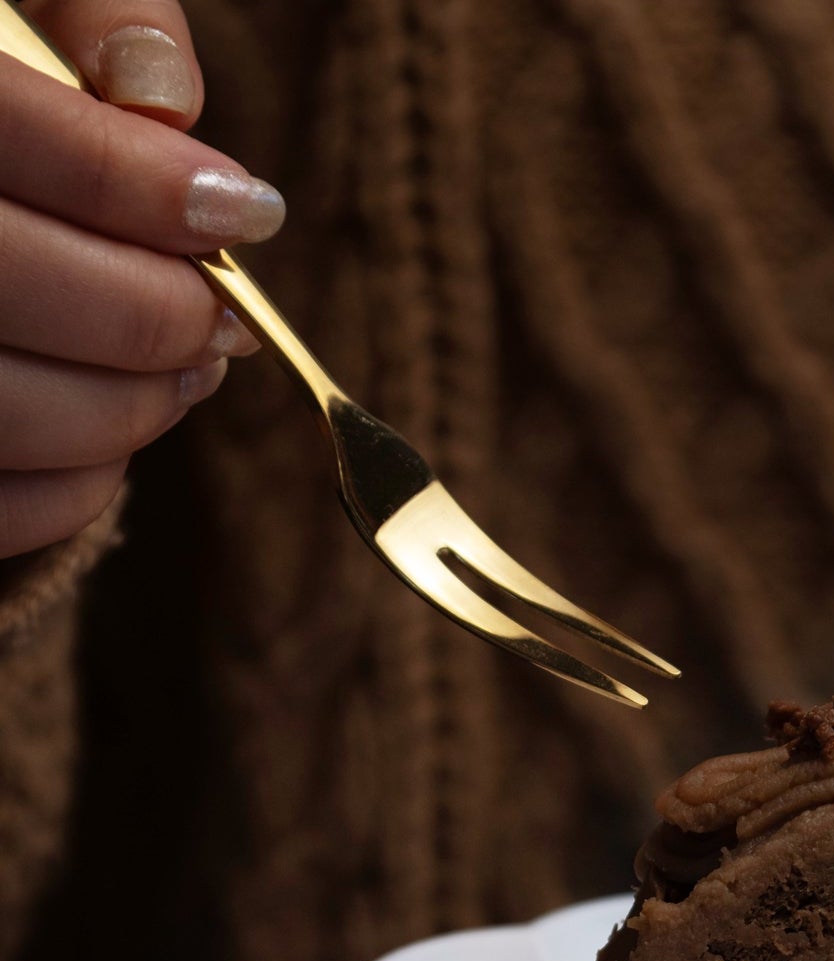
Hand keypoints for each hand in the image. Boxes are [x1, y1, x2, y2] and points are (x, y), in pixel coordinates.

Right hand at [0, 0, 283, 559]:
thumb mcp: (13, 3)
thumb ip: (91, 15)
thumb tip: (166, 100)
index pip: (14, 135)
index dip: (146, 185)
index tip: (248, 213)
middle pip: (19, 284)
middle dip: (158, 312)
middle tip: (225, 314)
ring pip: (12, 409)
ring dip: (138, 403)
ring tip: (191, 364)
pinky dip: (83, 479)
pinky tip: (115, 421)